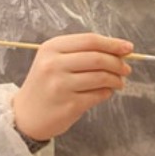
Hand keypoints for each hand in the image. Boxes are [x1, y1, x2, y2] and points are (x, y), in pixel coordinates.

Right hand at [11, 33, 131, 141]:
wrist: (26, 115)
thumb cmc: (46, 84)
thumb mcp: (55, 61)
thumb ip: (83, 53)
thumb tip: (120, 50)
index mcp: (51, 48)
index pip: (90, 40)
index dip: (112, 43)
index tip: (129, 48)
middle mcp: (53, 65)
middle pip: (98, 58)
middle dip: (118, 63)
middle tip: (126, 69)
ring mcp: (60, 86)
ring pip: (101, 77)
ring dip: (116, 80)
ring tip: (118, 82)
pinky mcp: (69, 105)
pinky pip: (99, 95)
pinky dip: (107, 93)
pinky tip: (105, 92)